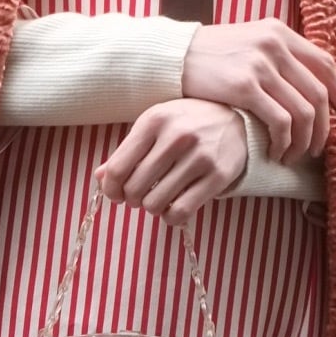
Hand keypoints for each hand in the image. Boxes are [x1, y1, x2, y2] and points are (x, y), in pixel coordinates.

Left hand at [96, 98, 249, 223]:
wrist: (237, 119)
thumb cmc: (187, 123)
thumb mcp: (156, 126)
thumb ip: (127, 151)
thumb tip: (99, 177)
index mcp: (155, 120)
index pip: (118, 168)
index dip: (111, 189)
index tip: (115, 194)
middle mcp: (177, 136)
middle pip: (135, 189)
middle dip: (132, 199)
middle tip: (139, 196)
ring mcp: (200, 156)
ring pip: (156, 203)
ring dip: (152, 207)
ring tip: (158, 198)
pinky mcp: (218, 176)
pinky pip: (181, 212)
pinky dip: (171, 217)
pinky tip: (174, 207)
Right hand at [179, 17, 335, 165]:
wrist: (172, 57)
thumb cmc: (211, 59)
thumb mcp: (249, 44)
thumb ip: (277, 57)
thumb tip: (307, 86)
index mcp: (279, 32)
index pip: (324, 64)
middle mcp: (274, 44)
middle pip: (317, 93)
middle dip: (322, 128)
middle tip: (316, 149)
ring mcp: (260, 64)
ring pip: (302, 112)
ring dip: (303, 141)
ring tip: (292, 156)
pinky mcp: (244, 86)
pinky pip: (280, 122)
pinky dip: (283, 143)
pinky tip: (274, 153)